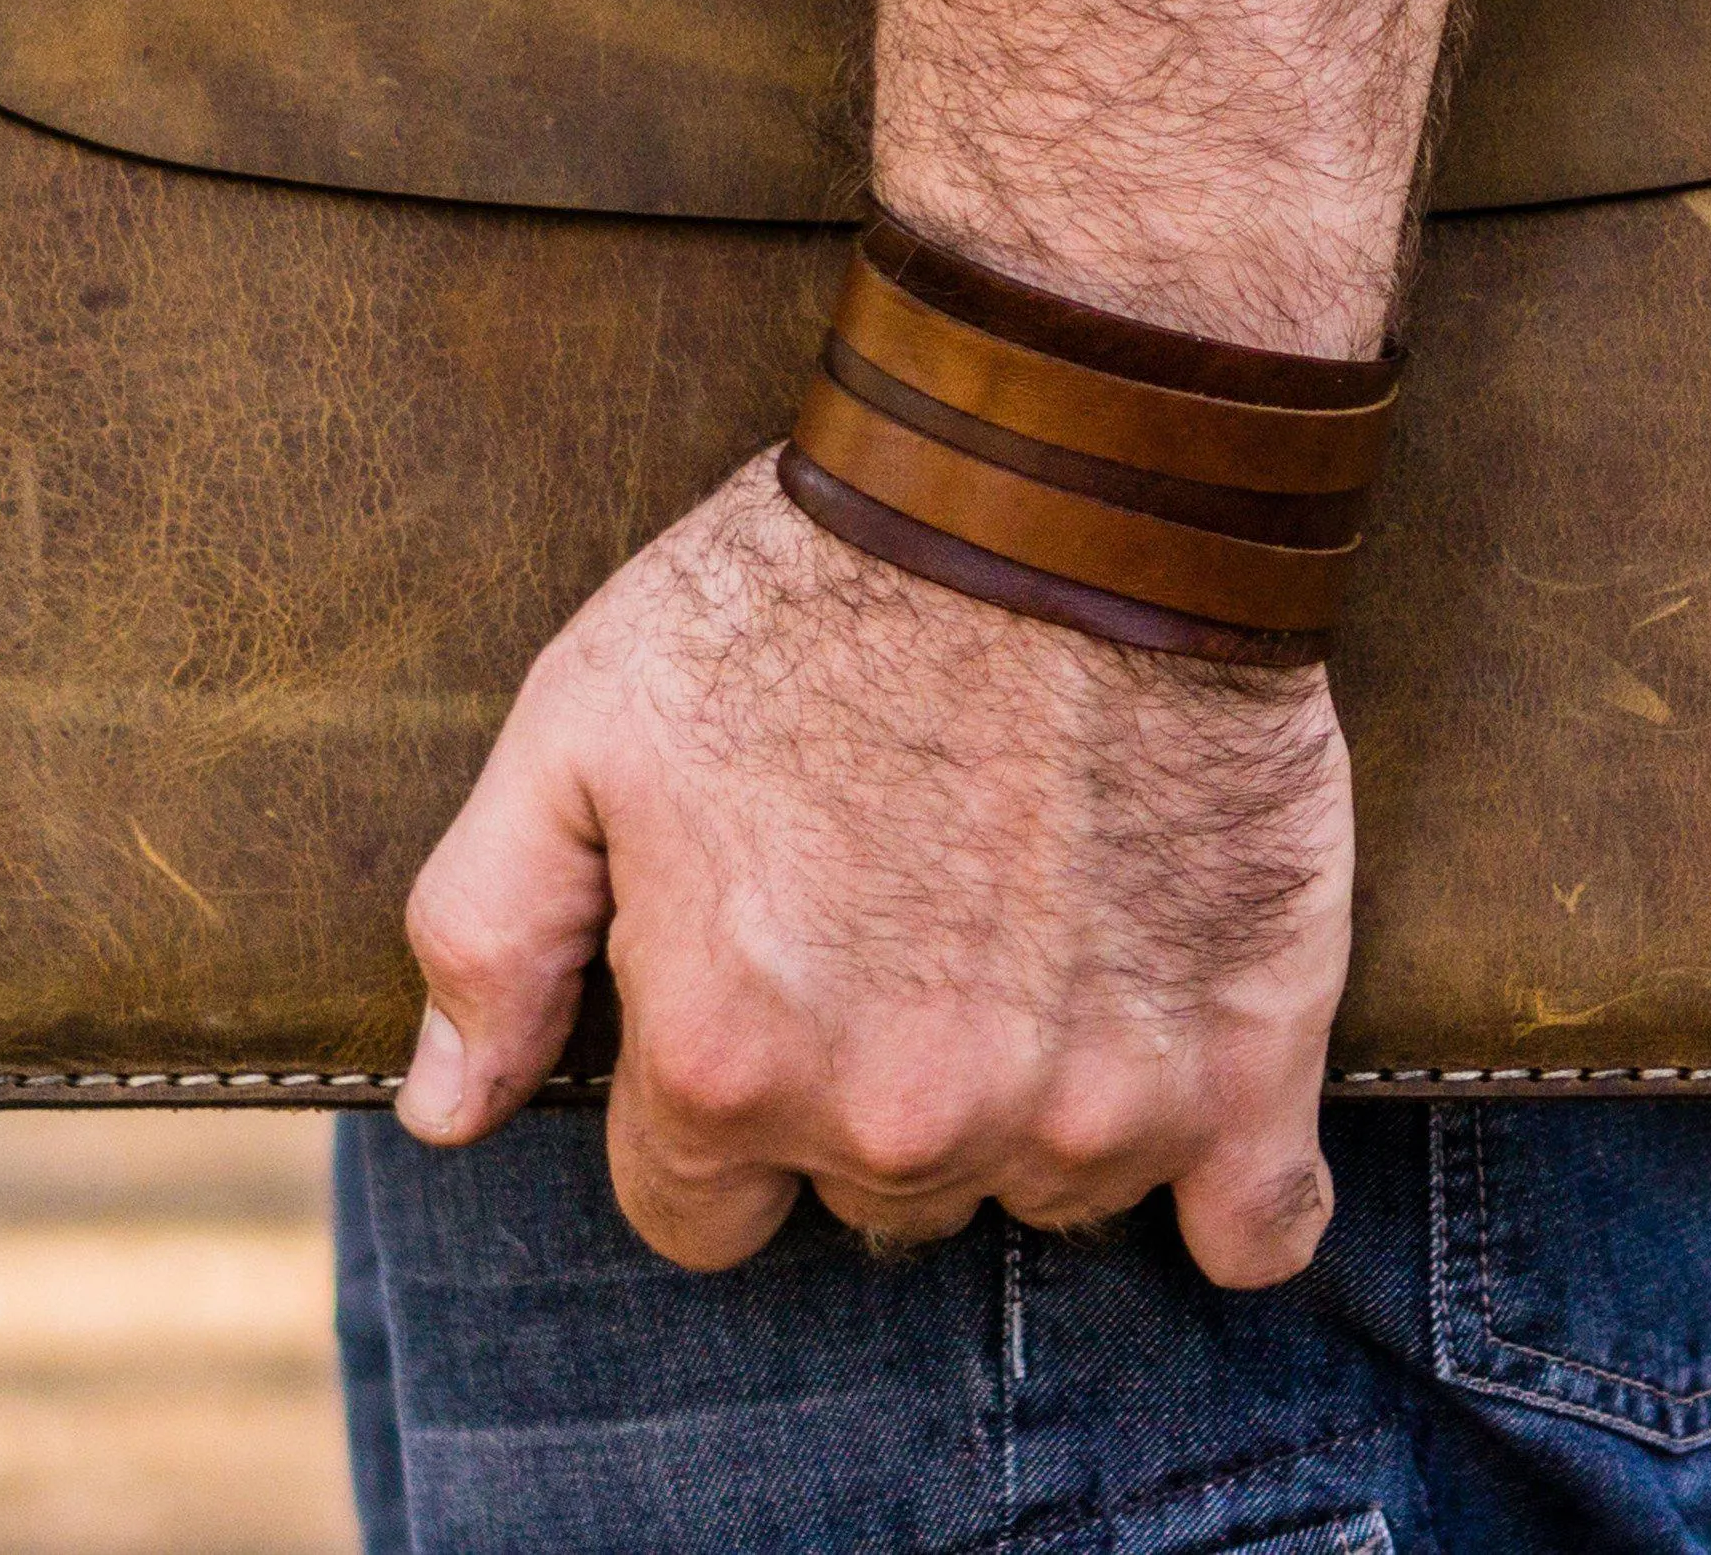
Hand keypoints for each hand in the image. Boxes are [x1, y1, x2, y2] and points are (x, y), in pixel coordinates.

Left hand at [395, 449, 1352, 1286]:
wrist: (1066, 480)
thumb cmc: (809, 587)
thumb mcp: (578, 725)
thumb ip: (492, 936)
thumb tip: (452, 1111)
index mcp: (729, 1065)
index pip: (695, 1213)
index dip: (716, 1098)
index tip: (764, 980)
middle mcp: (904, 1124)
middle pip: (871, 1201)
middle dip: (868, 1093)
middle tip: (908, 915)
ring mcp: (1089, 1110)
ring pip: (1041, 1194)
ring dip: (1032, 1103)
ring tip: (1040, 923)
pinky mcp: (1247, 1063)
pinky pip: (1258, 1231)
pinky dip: (1231, 1189)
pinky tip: (1191, 1091)